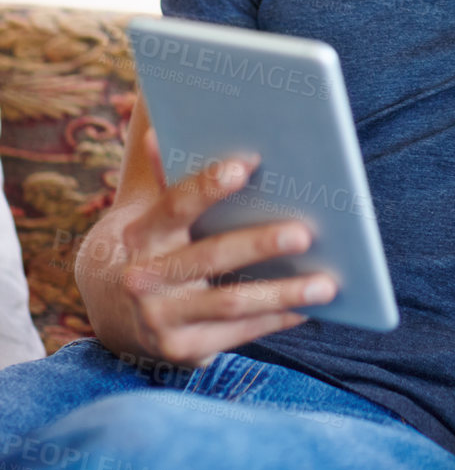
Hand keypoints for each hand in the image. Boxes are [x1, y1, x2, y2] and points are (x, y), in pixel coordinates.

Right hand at [96, 128, 337, 366]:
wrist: (111, 310)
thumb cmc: (150, 239)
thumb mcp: (148, 203)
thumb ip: (162, 165)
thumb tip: (164, 118)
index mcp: (141, 233)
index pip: (175, 204)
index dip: (209, 185)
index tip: (247, 164)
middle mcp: (145, 278)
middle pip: (211, 257)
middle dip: (260, 243)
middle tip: (306, 232)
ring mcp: (161, 320)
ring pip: (231, 302)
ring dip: (283, 292)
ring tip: (328, 283)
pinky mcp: (182, 350)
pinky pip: (238, 333)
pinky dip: (276, 319)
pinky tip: (310, 307)